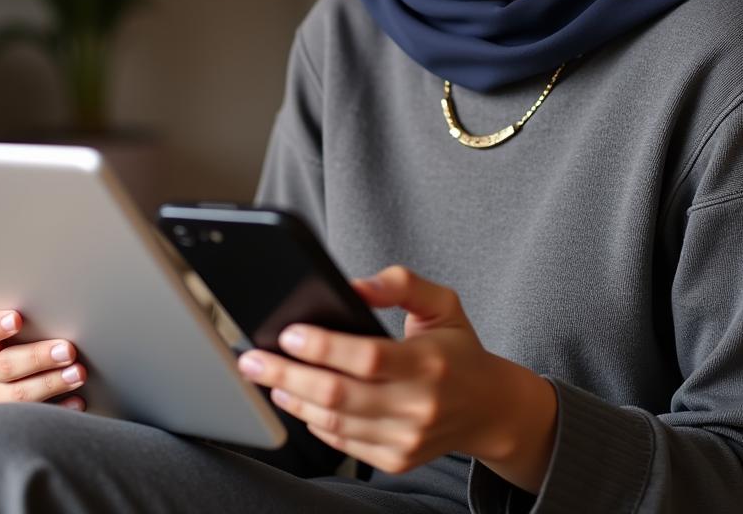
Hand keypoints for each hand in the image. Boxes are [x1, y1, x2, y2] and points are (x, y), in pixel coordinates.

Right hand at [0, 310, 87, 410]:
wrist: (53, 366)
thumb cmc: (46, 335)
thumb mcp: (39, 326)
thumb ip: (42, 319)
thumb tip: (68, 306)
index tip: (16, 319)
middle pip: (5, 365)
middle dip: (38, 357)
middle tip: (68, 350)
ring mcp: (2, 395)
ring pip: (19, 395)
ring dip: (52, 383)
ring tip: (79, 373)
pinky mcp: (19, 419)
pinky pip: (36, 418)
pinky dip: (60, 407)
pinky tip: (78, 400)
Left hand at [236, 266, 556, 491]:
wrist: (490, 408)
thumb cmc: (459, 349)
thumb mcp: (442, 302)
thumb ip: (400, 284)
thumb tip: (355, 285)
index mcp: (430, 362)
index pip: (368, 357)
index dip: (324, 348)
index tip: (289, 334)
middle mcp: (419, 405)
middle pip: (339, 395)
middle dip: (287, 375)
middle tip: (252, 360)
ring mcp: (407, 438)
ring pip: (335, 422)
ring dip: (293, 399)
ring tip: (267, 378)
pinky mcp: (397, 459)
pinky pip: (344, 443)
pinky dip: (314, 421)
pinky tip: (297, 400)